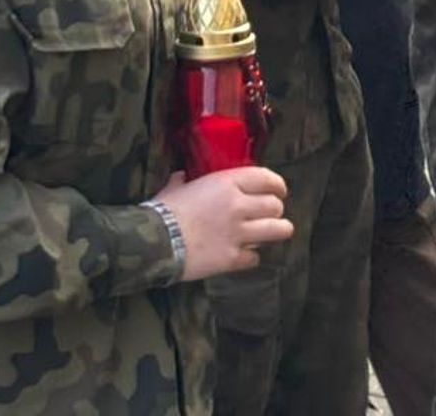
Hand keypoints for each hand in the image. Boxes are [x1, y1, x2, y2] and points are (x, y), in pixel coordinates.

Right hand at [154, 167, 292, 281]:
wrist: (156, 242)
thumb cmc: (164, 210)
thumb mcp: (176, 187)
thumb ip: (183, 181)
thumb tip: (180, 177)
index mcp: (227, 183)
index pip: (266, 178)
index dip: (277, 184)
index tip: (279, 190)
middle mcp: (238, 206)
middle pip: (275, 205)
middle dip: (277, 209)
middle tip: (273, 213)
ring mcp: (238, 233)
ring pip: (276, 230)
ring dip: (279, 230)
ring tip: (279, 231)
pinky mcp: (233, 259)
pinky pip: (255, 258)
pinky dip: (252, 257)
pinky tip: (246, 255)